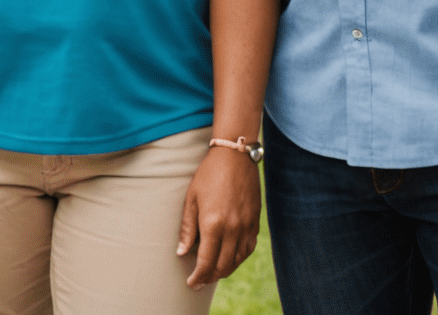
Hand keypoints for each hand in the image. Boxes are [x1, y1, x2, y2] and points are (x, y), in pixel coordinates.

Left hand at [176, 145, 260, 288]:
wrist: (235, 155)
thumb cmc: (209, 173)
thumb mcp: (192, 198)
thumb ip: (188, 228)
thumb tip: (182, 252)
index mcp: (213, 223)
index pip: (206, 262)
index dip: (198, 276)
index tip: (192, 282)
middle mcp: (232, 228)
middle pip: (223, 266)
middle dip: (210, 277)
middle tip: (201, 280)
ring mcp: (246, 225)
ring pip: (237, 260)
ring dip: (225, 270)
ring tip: (214, 271)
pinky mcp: (255, 221)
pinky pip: (248, 248)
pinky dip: (239, 258)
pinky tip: (231, 257)